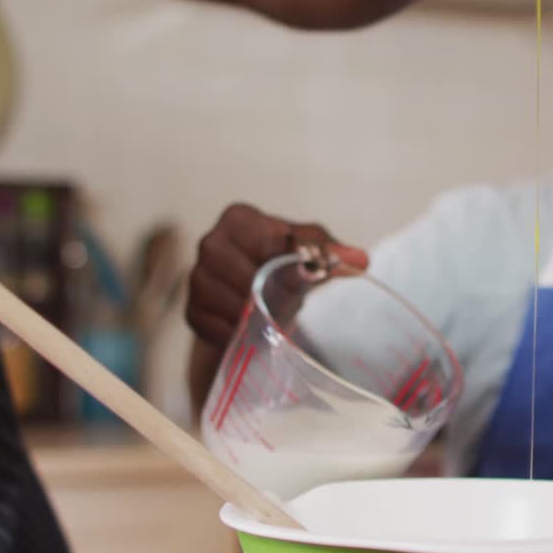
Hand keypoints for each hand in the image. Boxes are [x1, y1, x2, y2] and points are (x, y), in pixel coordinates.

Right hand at [185, 204, 367, 349]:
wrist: (256, 298)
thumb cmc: (282, 264)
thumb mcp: (309, 251)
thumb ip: (329, 251)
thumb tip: (360, 260)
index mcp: (239, 219)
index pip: (263, 240)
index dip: (287, 261)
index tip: (305, 274)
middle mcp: (210, 243)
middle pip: (243, 274)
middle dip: (270, 291)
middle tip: (287, 300)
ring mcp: (196, 278)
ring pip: (229, 303)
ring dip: (256, 315)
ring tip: (272, 313)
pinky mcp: (192, 311)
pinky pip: (216, 328)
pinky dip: (239, 333)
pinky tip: (252, 329)